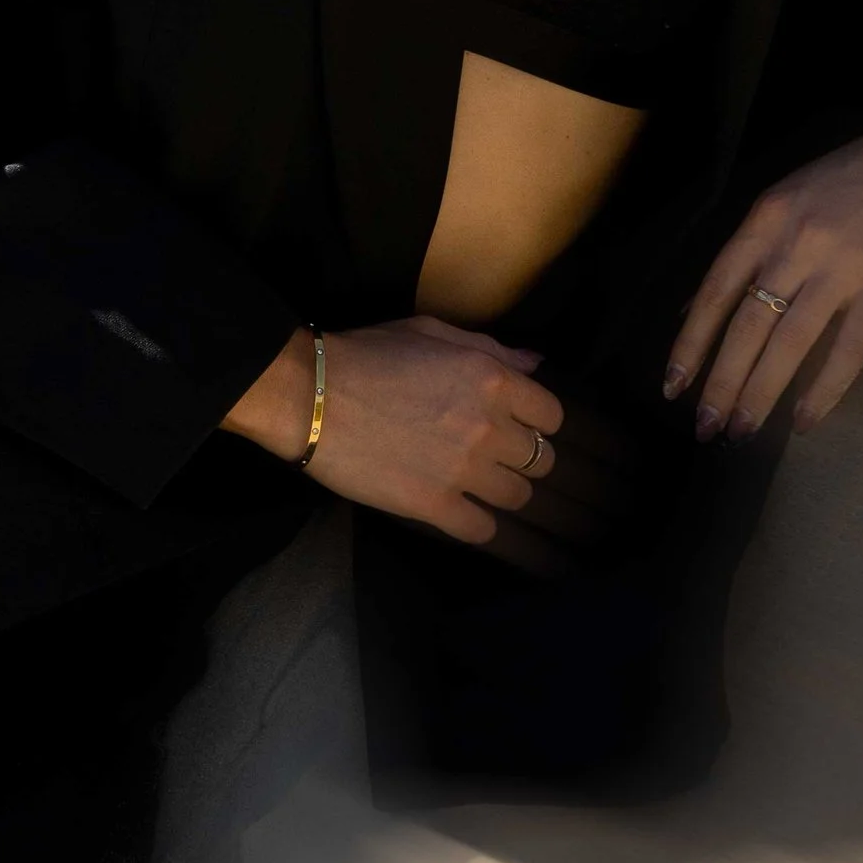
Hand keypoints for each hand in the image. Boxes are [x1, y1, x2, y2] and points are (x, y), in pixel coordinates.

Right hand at [222, 315, 563, 541]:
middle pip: (540, 460)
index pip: (551, 417)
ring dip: (502, 492)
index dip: (537, 424)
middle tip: (496, 458)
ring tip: (475, 485)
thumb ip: (490, 348)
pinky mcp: (432, 504)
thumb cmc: (365, 355)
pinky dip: (477, 525)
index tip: (518, 427)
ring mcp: (463, 468)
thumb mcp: (432, 332)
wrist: (311, 394)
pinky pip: (481, 529)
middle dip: (523, 460)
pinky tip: (460, 514)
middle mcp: (487, 425)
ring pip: (516, 497)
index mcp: (492, 378)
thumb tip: (535, 363)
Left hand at [666, 132, 862, 439]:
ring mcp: (841, 269)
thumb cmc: (849, 179)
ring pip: (790, 343)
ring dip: (761, 393)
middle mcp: (795, 246)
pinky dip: (825, 389)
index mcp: (765, 221)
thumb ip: (745, 253)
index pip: (715, 292)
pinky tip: (806, 421)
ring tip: (743, 431)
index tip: (673, 386)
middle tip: (706, 427)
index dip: (691, 344)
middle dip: (721, 382)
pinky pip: (850, 349)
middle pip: (747, 325)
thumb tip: (697, 308)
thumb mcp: (784, 199)